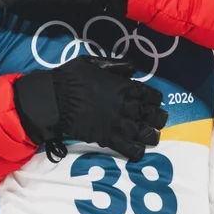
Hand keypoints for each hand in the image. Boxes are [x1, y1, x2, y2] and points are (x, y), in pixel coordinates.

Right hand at [13, 55, 167, 162]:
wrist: (54, 98)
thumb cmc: (72, 78)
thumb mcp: (94, 62)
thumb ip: (116, 65)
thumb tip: (132, 67)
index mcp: (125, 86)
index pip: (150, 95)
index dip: (154, 99)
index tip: (153, 102)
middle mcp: (125, 105)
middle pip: (151, 115)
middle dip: (158, 118)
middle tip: (158, 121)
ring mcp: (117, 123)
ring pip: (143, 133)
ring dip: (151, 136)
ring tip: (152, 137)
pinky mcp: (107, 138)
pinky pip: (128, 148)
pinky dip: (136, 151)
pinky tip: (139, 151)